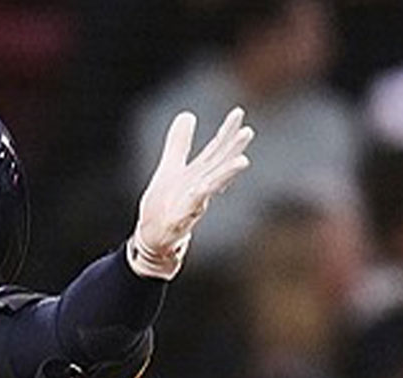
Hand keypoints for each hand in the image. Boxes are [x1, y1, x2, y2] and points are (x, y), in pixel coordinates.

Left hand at [128, 107, 253, 279]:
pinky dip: (196, 200)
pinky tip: (200, 190)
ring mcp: (192, 205)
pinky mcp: (180, 221)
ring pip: (211, 187)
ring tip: (243, 161)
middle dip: (232, 150)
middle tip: (248, 132)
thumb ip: (179, 143)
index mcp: (198, 174)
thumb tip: (188, 114)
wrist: (155, 239)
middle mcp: (199, 188)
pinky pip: (189, 210)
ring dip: (226, 175)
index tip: (238, 112)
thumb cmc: (166, 204)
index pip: (215, 151)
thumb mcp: (170, 168)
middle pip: (218, 166)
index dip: (227, 132)